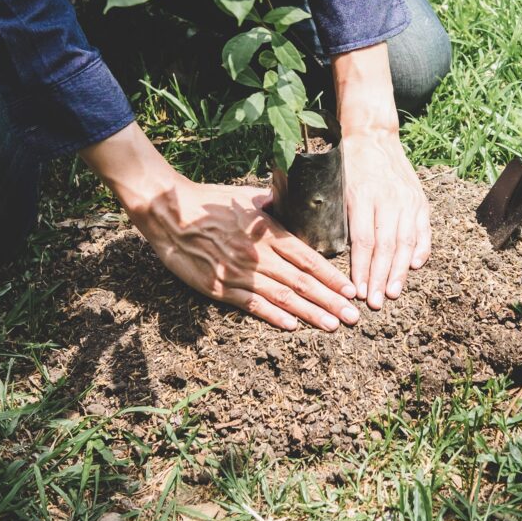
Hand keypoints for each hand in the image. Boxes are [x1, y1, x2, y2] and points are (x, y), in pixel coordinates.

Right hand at [81, 123, 359, 331]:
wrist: (169, 213)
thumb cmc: (208, 202)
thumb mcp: (245, 196)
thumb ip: (272, 202)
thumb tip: (292, 195)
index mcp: (268, 232)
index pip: (308, 258)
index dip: (331, 276)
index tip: (350, 290)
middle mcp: (258, 255)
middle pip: (301, 282)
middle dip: (329, 300)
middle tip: (352, 316)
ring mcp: (239, 274)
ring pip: (281, 297)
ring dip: (309, 313)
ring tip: (332, 325)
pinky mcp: (218, 288)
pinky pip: (251, 304)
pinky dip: (273, 316)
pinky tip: (293, 325)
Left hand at [342, 129, 430, 307]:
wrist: (373, 134)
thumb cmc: (346, 162)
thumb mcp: (334, 184)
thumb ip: (334, 215)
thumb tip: (324, 252)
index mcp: (364, 196)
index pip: (364, 241)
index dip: (362, 269)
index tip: (358, 291)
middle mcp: (389, 199)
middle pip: (387, 247)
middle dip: (380, 278)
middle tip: (375, 303)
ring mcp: (407, 199)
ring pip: (406, 242)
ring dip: (399, 271)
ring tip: (392, 292)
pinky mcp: (419, 200)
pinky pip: (423, 230)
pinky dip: (421, 250)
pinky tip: (413, 267)